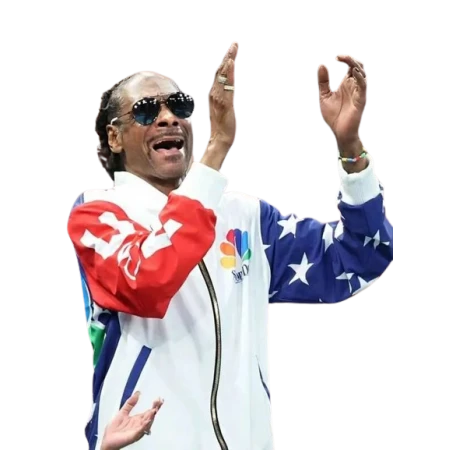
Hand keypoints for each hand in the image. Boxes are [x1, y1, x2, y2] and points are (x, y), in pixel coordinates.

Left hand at [100, 392, 162, 449]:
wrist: (107, 439)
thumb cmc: (114, 429)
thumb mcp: (123, 412)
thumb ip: (130, 403)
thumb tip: (137, 393)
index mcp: (137, 419)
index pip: (149, 411)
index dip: (154, 405)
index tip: (158, 399)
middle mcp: (139, 424)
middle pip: (150, 416)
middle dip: (155, 408)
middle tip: (159, 402)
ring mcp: (137, 430)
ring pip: (148, 423)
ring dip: (151, 416)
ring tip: (154, 409)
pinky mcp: (134, 435)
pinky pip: (141, 430)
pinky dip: (145, 425)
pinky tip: (147, 420)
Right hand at [201, 40, 239, 170]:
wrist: (220, 141)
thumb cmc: (223, 127)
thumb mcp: (225, 109)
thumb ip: (226, 98)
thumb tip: (228, 88)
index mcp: (215, 95)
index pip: (221, 75)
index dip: (227, 61)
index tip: (233, 50)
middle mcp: (215, 95)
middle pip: (221, 72)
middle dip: (229, 56)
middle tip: (235, 44)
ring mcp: (218, 99)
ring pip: (222, 76)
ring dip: (228, 61)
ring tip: (234, 49)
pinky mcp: (224, 104)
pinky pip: (226, 85)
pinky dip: (227, 74)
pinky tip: (231, 64)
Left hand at [316, 54, 367, 153]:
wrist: (339, 132)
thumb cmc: (334, 116)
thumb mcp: (324, 96)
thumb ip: (323, 82)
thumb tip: (321, 65)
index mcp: (346, 84)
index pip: (349, 66)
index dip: (345, 59)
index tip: (335, 57)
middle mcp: (354, 86)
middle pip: (358, 66)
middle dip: (350, 59)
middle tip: (339, 56)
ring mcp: (359, 92)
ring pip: (362, 73)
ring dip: (355, 65)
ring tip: (346, 59)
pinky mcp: (362, 99)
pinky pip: (364, 85)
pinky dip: (360, 77)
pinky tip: (353, 72)